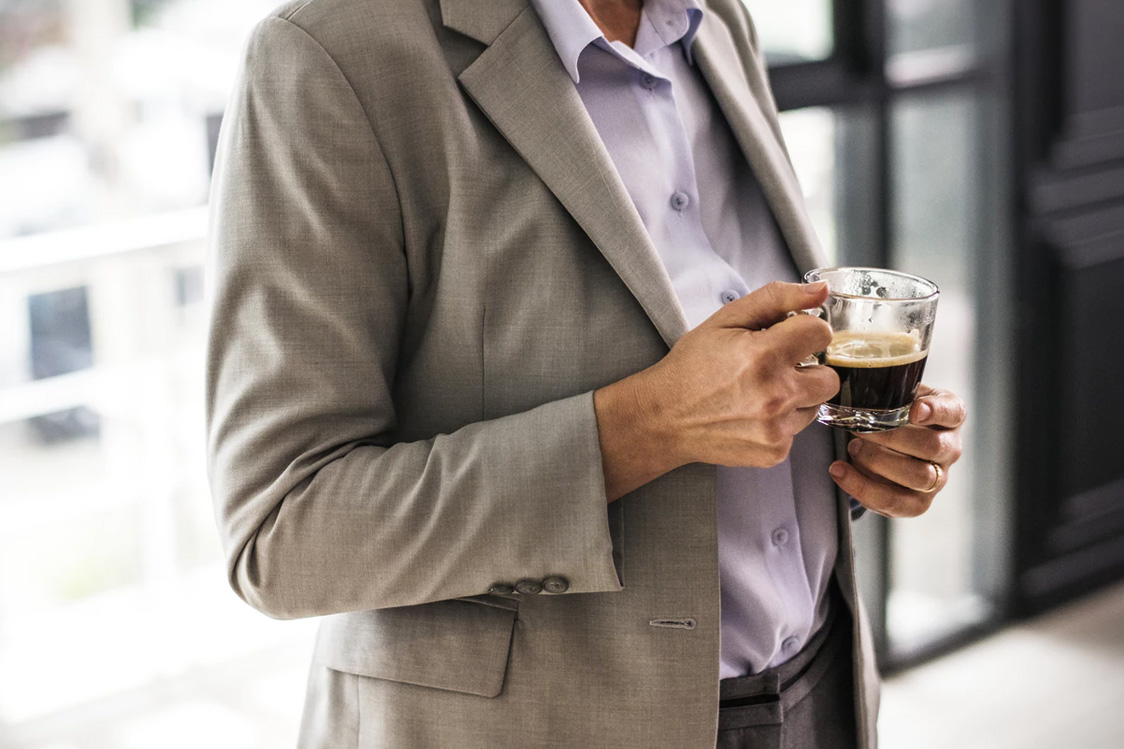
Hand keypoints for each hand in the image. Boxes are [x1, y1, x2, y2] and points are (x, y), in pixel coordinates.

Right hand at [594, 281, 839, 500]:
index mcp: (764, 355)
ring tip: (759, 392)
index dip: (804, 331)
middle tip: (775, 368)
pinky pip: (797, 431)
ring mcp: (777, 428)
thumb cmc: (692, 366)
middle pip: (830, 377)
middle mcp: (776, 395)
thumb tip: (821, 291)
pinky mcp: (775, 452)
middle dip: (808, 367)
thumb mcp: (726, 320)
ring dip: (796, 396)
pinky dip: (781, 422)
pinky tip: (752, 414)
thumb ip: (777, 299)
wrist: (664, 417)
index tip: (788, 337)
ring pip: (815, 405)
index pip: (821, 334)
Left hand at [827, 384, 965, 516]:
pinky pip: (894, 502)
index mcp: (948, 416)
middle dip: (891, 437)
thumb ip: (888, 390)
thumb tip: (859, 385)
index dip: (936, 411)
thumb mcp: (895, 396)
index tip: (915, 410)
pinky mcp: (917, 503)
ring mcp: (937, 479)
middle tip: (860, 429)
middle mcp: (949, 448)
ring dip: (879, 461)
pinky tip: (839, 470)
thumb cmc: (891, 416)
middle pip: (933, 447)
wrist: (883, 446)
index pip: (952, 411)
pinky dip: (862, 487)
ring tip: (852, 447)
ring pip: (918, 477)